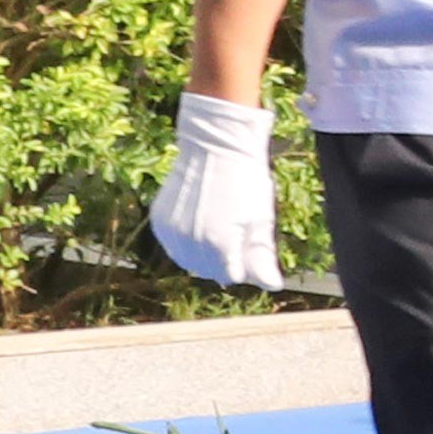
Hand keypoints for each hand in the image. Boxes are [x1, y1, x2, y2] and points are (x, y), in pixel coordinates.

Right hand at [153, 92, 282, 291]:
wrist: (214, 146)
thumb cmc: (246, 182)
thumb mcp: (261, 219)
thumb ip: (262, 257)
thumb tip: (273, 286)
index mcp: (220, 244)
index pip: (234, 276)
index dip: (245, 263)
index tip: (250, 243)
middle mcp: (190, 244)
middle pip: (210, 272)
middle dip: (226, 261)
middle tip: (237, 230)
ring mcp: (171, 234)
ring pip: (190, 262)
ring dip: (206, 254)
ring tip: (220, 225)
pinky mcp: (159, 223)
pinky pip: (175, 246)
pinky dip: (188, 242)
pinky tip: (202, 221)